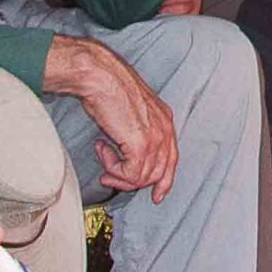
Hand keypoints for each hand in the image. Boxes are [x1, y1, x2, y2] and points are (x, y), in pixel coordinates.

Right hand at [44, 34, 179, 200]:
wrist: (100, 76)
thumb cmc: (108, 88)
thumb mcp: (130, 112)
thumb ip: (136, 132)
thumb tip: (127, 155)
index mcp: (164, 119)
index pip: (171, 159)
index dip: (163, 180)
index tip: (156, 195)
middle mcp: (165, 129)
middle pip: (157, 173)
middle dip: (130, 181)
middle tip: (108, 176)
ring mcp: (155, 137)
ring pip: (142, 178)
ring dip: (117, 173)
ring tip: (103, 155)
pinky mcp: (141, 144)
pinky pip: (130, 174)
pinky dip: (112, 168)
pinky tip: (102, 149)